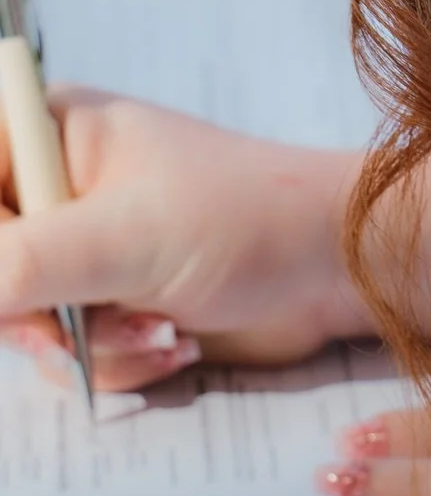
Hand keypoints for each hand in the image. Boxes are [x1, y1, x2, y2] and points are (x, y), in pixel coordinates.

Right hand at [0, 87, 365, 391]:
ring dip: (86, 346)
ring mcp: (84, 245)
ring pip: (18, 321)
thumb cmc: (247, 220)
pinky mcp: (111, 298)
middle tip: (78, 324)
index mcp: (54, 135)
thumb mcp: (124, 238)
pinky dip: (115, 360)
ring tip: (159, 328)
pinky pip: (65, 351)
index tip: (19, 287)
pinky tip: (173, 342)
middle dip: (31, 315)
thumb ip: (20, 264)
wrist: (334, 267)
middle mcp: (60, 186)